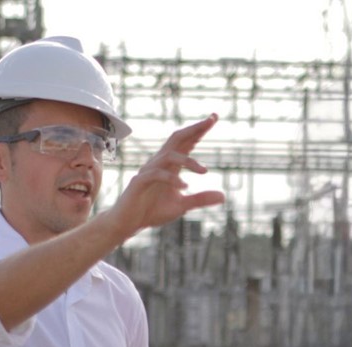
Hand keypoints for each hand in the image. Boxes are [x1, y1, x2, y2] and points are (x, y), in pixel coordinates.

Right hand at [106, 114, 225, 236]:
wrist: (128, 223)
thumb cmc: (152, 211)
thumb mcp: (181, 206)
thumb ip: (200, 199)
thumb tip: (223, 197)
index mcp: (169, 165)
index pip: (185, 142)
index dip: (199, 130)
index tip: (214, 117)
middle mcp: (159, 163)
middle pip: (176, 138)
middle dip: (194, 128)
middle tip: (211, 121)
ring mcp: (148, 171)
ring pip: (168, 155)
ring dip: (188, 161)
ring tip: (204, 171)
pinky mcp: (139, 182)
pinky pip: (157, 175)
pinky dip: (172, 179)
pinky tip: (185, 187)